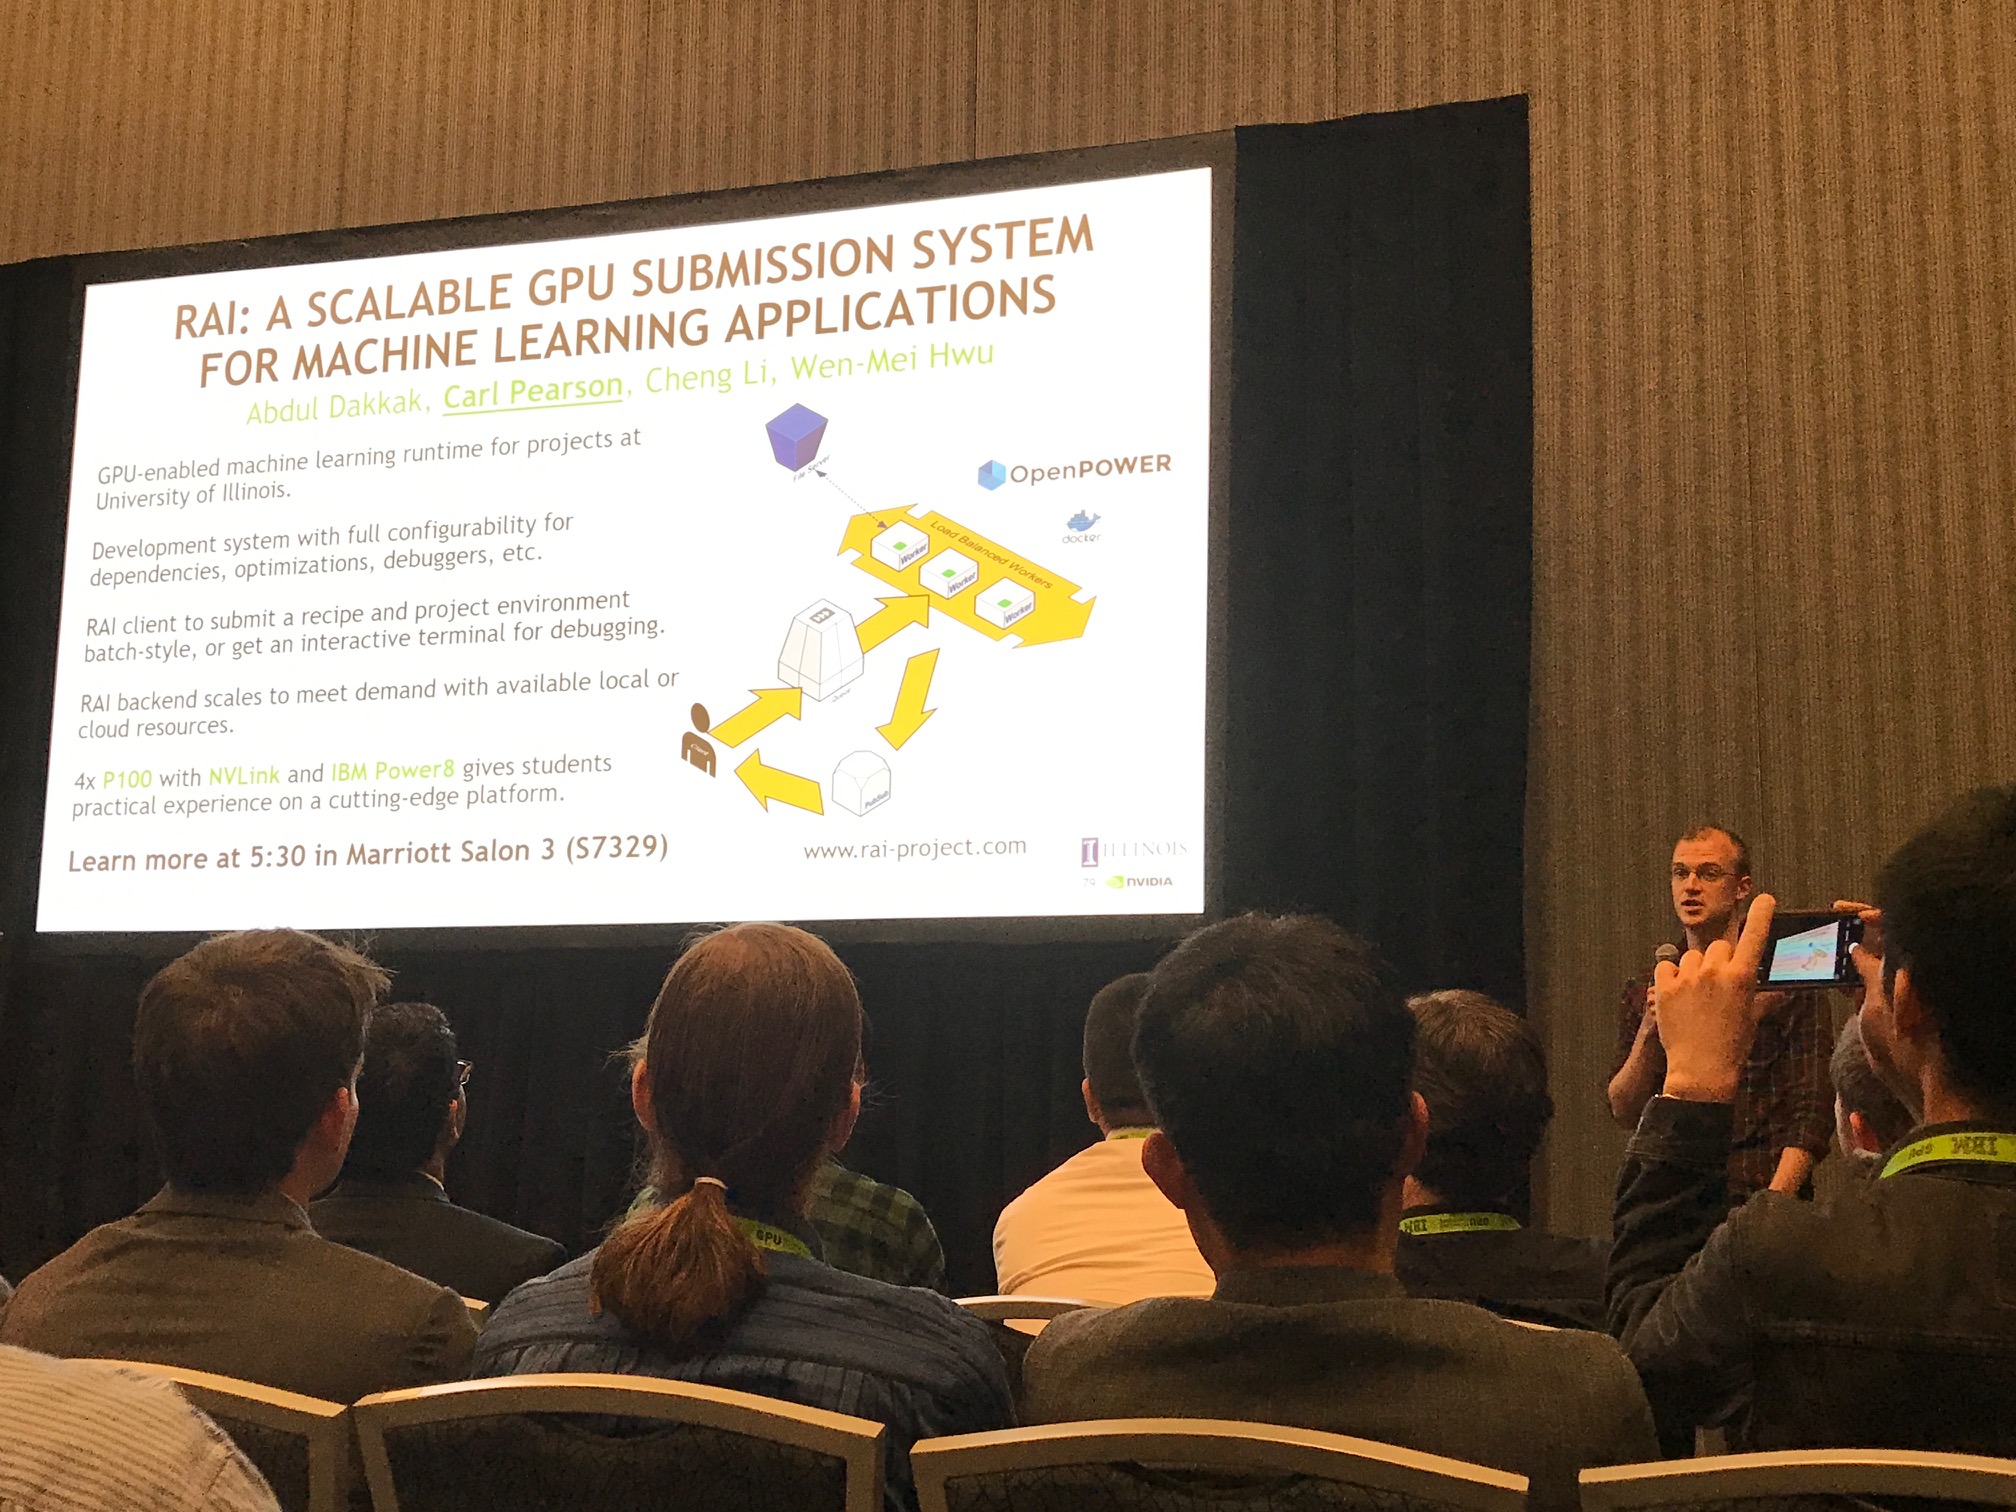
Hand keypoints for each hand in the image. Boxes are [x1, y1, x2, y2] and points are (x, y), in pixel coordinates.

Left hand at [1655, 894, 1775, 1101]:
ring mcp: (1688, 977)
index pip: (1754, 936)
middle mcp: (1715, 971)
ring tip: (1698, 995)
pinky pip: (1667, 966)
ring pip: (1692, 955)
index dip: (1761, 915)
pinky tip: (1677, 993)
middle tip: (1719, 983)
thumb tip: (1782, 989)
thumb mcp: (1752, 1017)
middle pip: (1719, 946)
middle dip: (1722, 959)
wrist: (1700, 1070)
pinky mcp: (1664, 986)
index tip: (1765, 899)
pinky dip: (1671, 975)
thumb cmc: (1732, 1046)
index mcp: (1742, 978)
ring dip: (1696, 968)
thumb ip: (1764, 996)